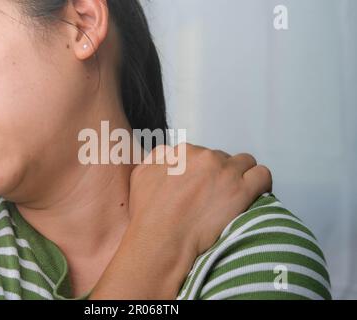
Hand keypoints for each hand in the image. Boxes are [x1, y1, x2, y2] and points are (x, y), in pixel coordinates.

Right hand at [90, 143, 271, 299]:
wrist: (161, 241)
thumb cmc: (149, 215)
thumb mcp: (141, 176)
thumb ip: (156, 158)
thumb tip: (168, 154)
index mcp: (183, 152)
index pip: (203, 154)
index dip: (203, 172)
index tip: (202, 188)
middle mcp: (205, 157)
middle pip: (223, 159)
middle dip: (221, 174)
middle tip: (215, 197)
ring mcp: (226, 172)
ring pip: (245, 163)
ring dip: (242, 176)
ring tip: (235, 196)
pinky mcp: (242, 190)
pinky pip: (263, 175)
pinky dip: (260, 184)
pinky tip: (253, 196)